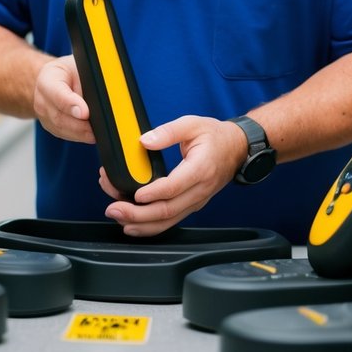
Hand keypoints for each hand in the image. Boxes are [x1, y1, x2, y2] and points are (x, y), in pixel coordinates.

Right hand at [32, 55, 94, 143]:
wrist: (58, 77)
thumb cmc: (71, 70)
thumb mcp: (80, 67)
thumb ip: (87, 79)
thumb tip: (101, 97)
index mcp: (47, 78)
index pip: (58, 94)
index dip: (72, 105)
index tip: (85, 113)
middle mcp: (41, 98)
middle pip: (59, 117)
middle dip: (79, 126)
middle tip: (96, 129)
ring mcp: (43, 114)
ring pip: (61, 129)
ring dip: (80, 134)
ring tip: (96, 133)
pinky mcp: (49, 126)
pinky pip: (64, 134)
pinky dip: (78, 136)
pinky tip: (90, 135)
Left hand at [101, 115, 246, 236]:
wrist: (237, 149)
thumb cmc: (215, 136)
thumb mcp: (192, 124)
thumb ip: (168, 131)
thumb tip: (144, 141)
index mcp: (200, 169)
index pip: (174, 187)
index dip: (153, 193)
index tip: (135, 194)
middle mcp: (199, 190)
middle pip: (168, 210)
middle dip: (138, 214)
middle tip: (115, 209)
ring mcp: (196, 201)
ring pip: (168, 221)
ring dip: (142, 224)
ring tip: (119, 219)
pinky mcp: (191, 205)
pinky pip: (171, 220)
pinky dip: (151, 226)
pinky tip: (133, 225)